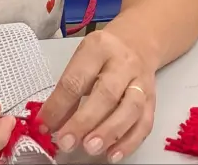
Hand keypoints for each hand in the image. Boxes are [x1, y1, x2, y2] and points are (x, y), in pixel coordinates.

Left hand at [38, 30, 155, 163]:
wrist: (137, 43)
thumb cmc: (101, 55)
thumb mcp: (80, 60)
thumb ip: (68, 90)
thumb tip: (50, 122)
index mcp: (97, 49)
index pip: (76, 79)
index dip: (59, 105)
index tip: (44, 125)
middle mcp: (122, 64)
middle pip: (106, 94)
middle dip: (84, 122)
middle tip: (66, 142)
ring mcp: (141, 82)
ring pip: (129, 109)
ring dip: (109, 133)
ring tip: (90, 149)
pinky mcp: (152, 100)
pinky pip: (144, 123)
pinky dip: (129, 142)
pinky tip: (113, 154)